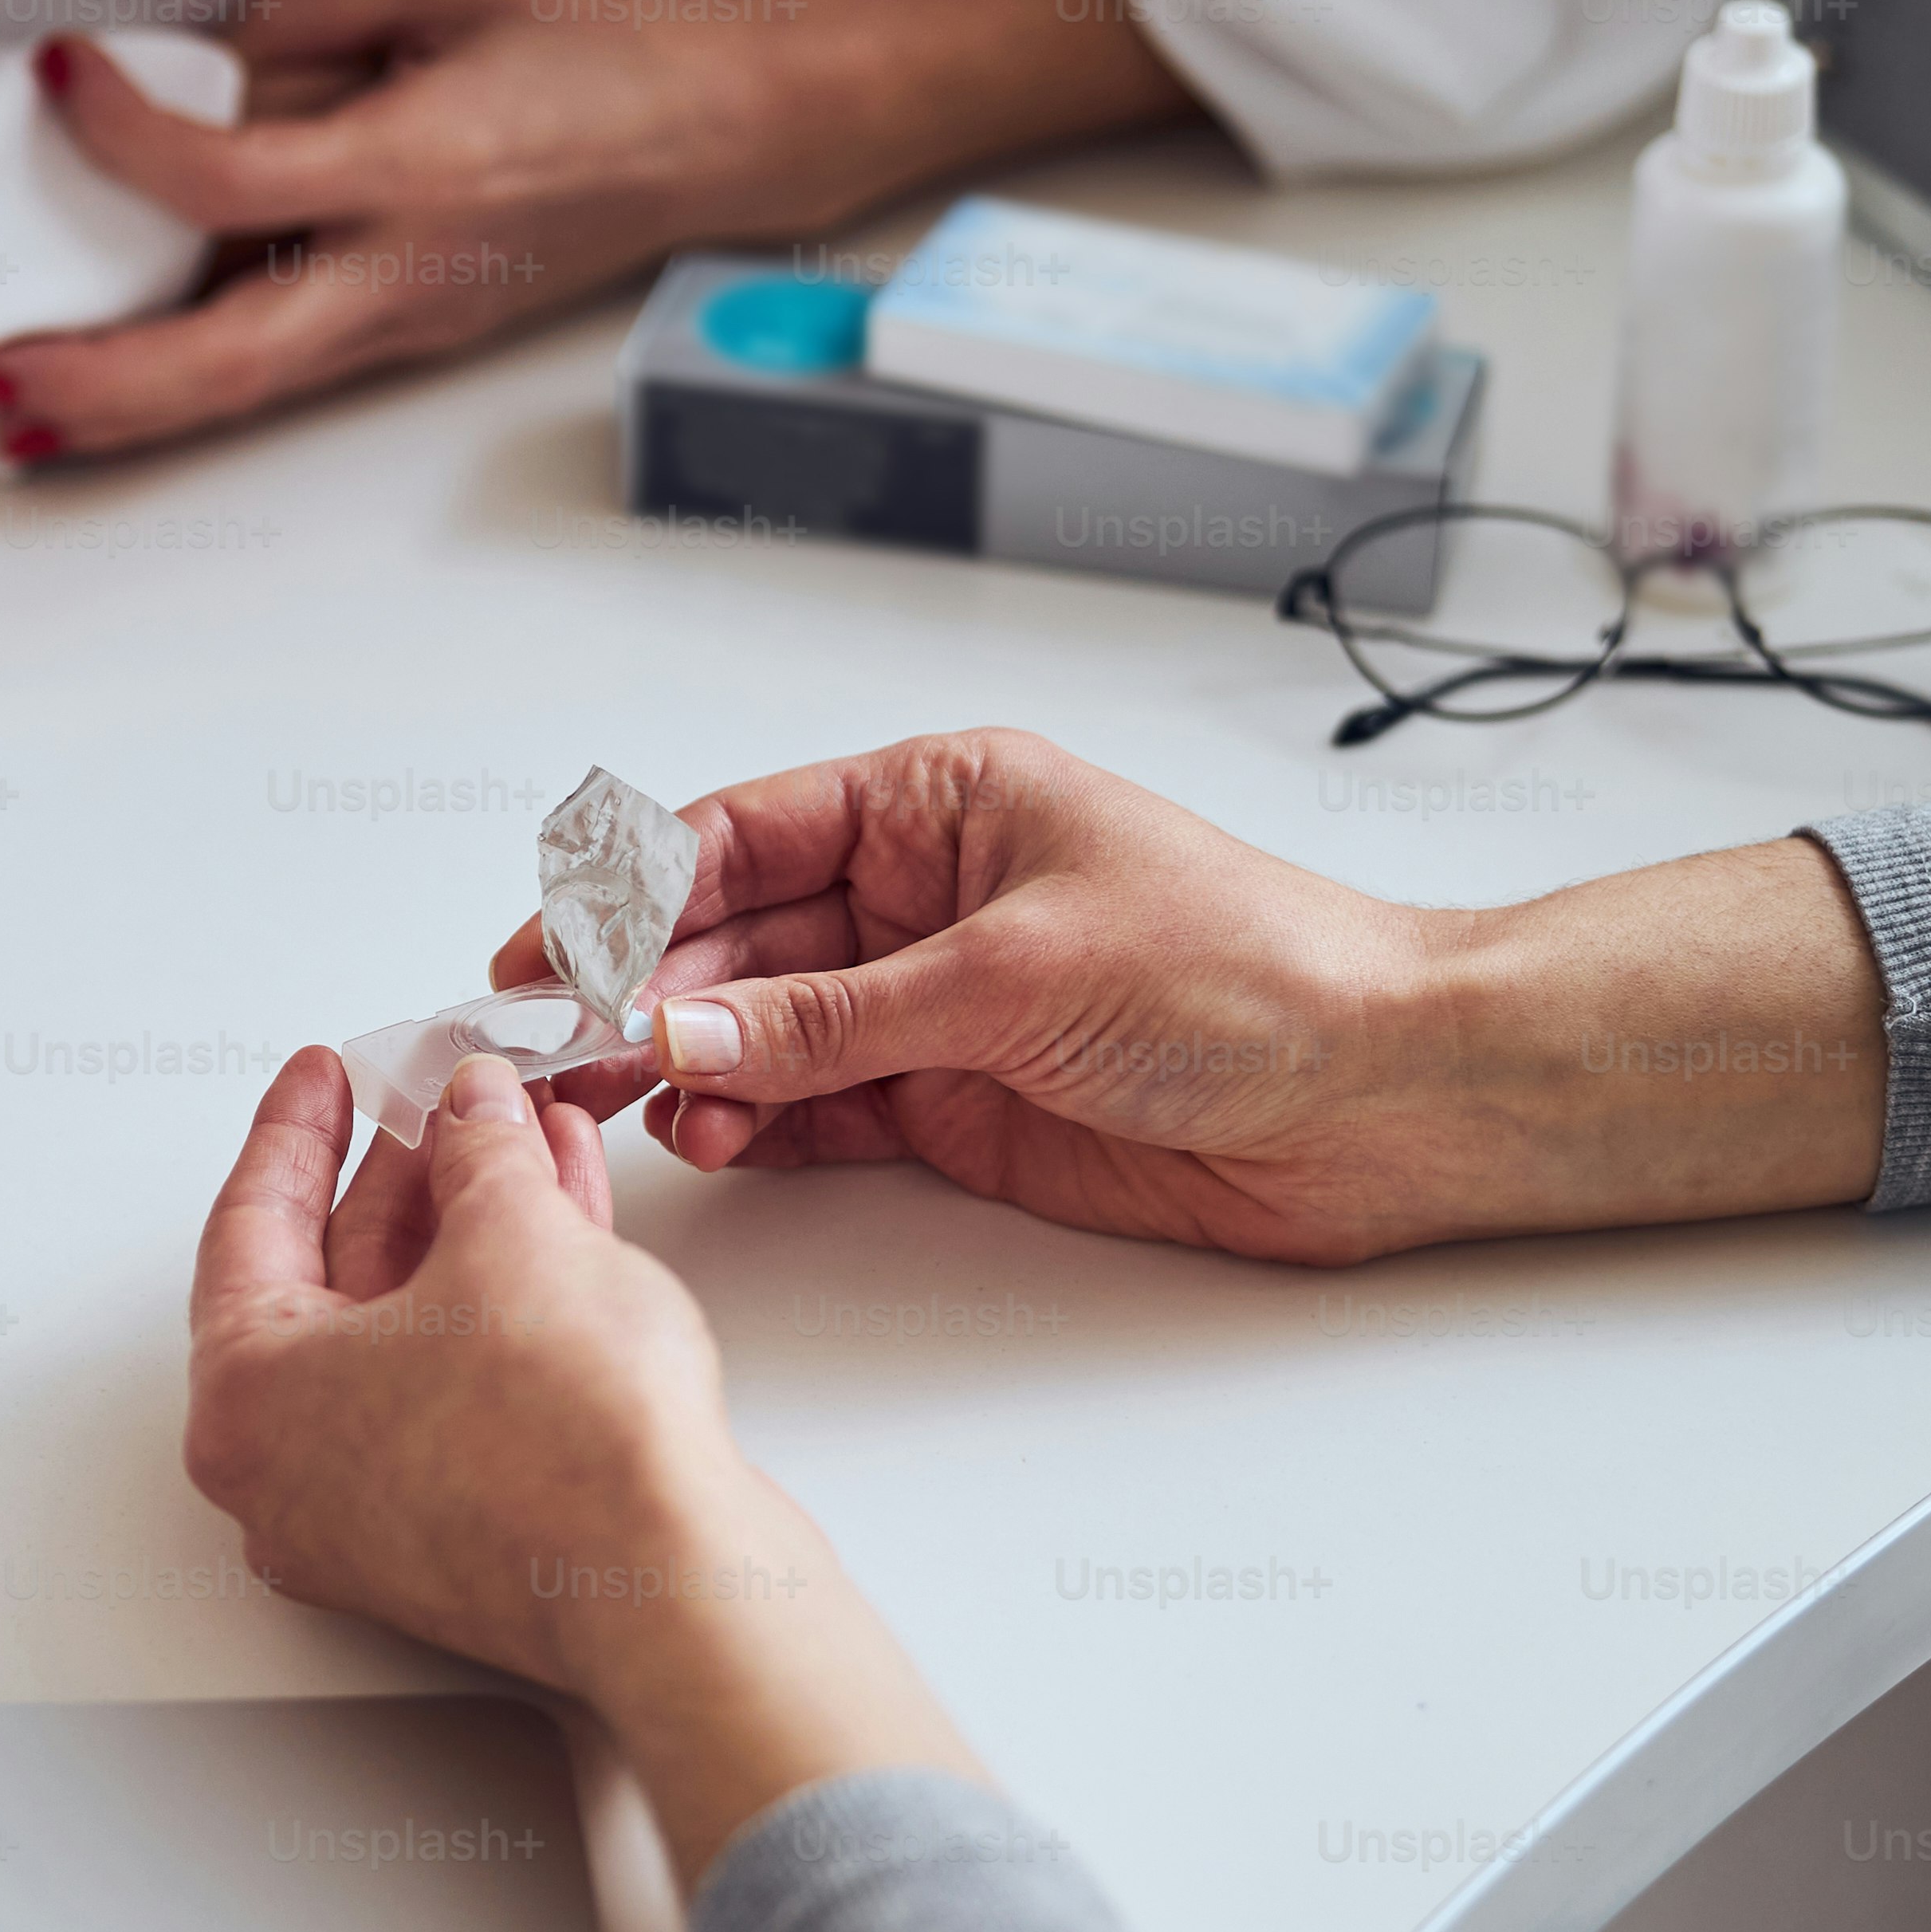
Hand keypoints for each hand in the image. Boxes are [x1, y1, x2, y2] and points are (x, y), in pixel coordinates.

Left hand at [0, 0, 845, 460]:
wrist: (754, 119)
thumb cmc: (623, 29)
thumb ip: (316, 10)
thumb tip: (201, 58)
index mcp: (424, 165)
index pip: (231, 176)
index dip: (125, 132)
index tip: (59, 67)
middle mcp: (415, 268)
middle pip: (226, 361)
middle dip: (94, 385)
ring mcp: (422, 313)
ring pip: (249, 388)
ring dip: (124, 408)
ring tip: (9, 412)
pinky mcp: (425, 322)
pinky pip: (289, 365)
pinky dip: (191, 382)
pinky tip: (117, 378)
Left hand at [186, 1050, 976, 1880]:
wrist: (676, 1589)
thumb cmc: (564, 1448)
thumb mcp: (510, 1233)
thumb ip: (478, 1150)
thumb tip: (473, 1112)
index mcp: (245, 1402)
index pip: (249, 1227)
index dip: (299, 1127)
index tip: (325, 1073)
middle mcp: (288, 1473)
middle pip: (335, 1281)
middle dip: (408, 1174)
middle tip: (441, 1099)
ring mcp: (375, 1515)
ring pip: (411, 1331)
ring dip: (473, 1224)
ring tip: (524, 1137)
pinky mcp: (461, 1536)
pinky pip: (461, 1385)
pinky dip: (504, 1300)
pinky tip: (561, 1216)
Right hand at [506, 732, 1887, 1265]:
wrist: (1384, 1096)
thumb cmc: (1250, 975)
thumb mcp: (1011, 976)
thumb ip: (828, 1015)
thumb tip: (678, 1022)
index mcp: (942, 801)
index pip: (743, 831)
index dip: (631, 888)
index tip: (549, 947)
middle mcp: (925, 895)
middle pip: (732, 934)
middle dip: (636, 982)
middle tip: (547, 1041)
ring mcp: (935, 1003)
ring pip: (760, 1026)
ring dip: (684, 1058)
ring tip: (614, 1097)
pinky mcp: (955, 1104)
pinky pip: (814, 1105)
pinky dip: (751, 1120)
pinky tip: (703, 1130)